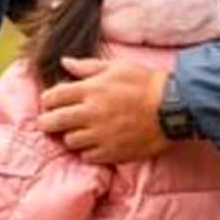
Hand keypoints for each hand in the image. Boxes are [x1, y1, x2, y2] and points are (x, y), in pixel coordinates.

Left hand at [37, 58, 171, 164]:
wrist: (171, 108)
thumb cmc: (145, 83)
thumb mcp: (116, 67)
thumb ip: (87, 66)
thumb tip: (64, 62)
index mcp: (90, 90)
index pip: (53, 97)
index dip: (48, 100)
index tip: (51, 102)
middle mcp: (90, 114)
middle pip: (53, 122)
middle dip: (47, 122)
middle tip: (50, 122)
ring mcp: (100, 135)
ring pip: (69, 141)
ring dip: (70, 136)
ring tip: (79, 131)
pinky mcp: (112, 152)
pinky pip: (87, 157)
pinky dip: (87, 151)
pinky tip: (95, 143)